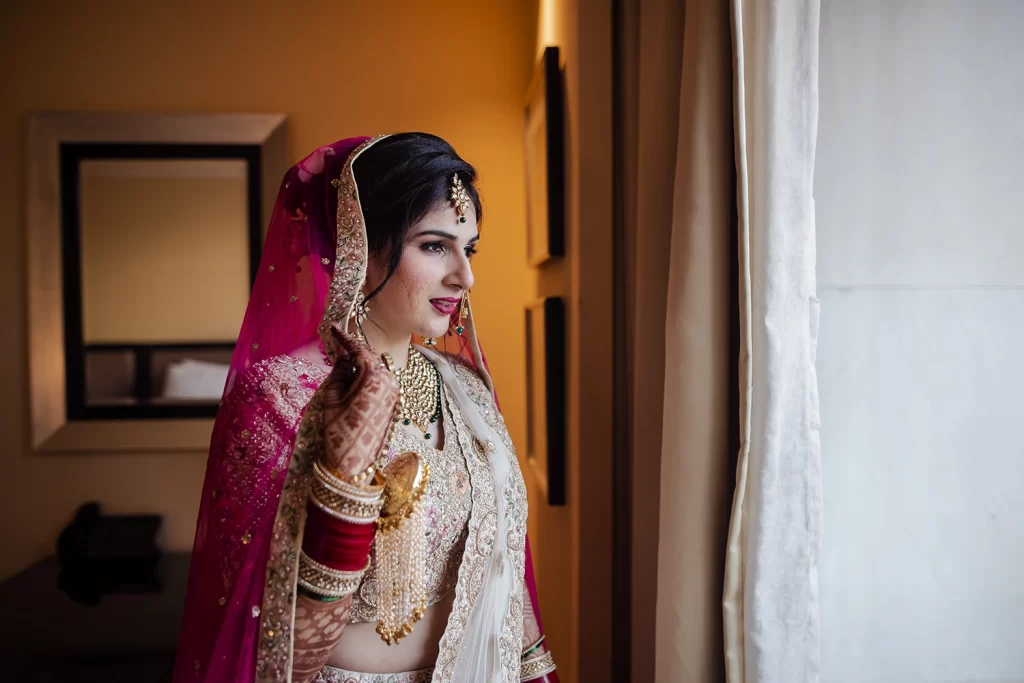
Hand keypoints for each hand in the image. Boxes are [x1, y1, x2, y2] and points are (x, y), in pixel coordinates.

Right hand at [321, 327, 398, 479]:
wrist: (354, 464)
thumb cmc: (339, 432)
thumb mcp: (333, 399)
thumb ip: (338, 373)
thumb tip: (342, 357)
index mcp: (374, 378)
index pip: (359, 350)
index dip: (344, 338)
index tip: (332, 328)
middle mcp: (390, 382)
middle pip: (370, 357)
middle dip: (352, 351)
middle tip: (335, 344)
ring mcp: (394, 393)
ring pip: (376, 369)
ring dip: (359, 364)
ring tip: (340, 364)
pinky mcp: (394, 403)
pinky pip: (380, 381)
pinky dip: (366, 376)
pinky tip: (352, 379)